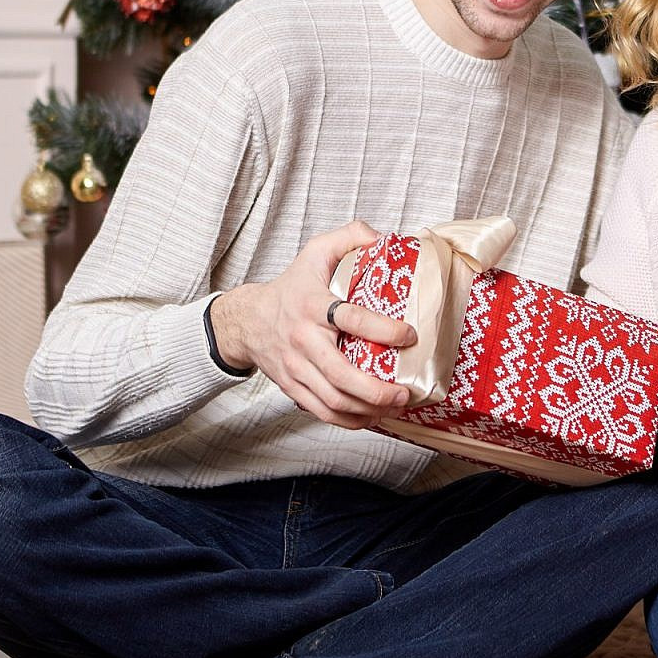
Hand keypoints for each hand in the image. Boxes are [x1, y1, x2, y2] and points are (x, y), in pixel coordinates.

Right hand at [209, 221, 415, 428]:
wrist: (248, 320)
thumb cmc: (291, 287)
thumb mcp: (317, 251)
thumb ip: (351, 236)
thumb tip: (384, 239)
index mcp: (313, 305)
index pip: (352, 319)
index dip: (384, 330)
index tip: (409, 335)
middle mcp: (303, 340)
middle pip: (341, 374)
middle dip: (377, 389)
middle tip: (404, 391)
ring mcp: (296, 368)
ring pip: (333, 400)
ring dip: (367, 409)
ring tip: (393, 406)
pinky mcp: (292, 387)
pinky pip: (322, 411)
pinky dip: (348, 420)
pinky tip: (370, 416)